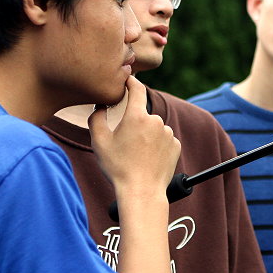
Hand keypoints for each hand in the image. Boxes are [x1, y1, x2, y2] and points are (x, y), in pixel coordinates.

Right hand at [89, 77, 180, 195]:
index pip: (136, 89)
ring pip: (154, 128)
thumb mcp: (99, 142)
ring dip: (146, 135)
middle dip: (134, 123)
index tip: (127, 79)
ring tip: (136, 155)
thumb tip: (101, 105)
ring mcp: (168, 133)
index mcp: (137, 116)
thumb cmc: (118, 168)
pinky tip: (147, 159)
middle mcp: (156, 121)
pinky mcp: (176, 145)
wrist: (142, 192)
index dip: (131, 82)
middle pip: (143, 114)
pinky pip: (163, 139)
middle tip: (124, 143)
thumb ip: (97, 117)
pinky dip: (156, 145)